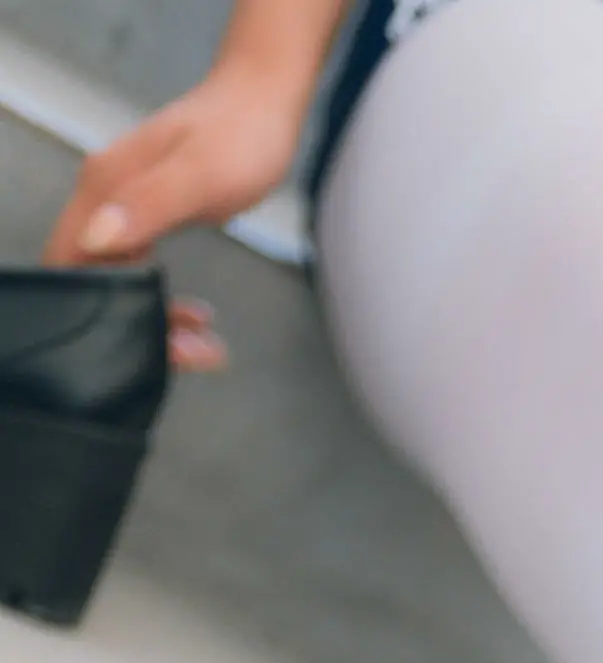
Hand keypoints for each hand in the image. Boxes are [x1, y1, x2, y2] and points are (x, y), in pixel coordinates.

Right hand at [41, 59, 305, 366]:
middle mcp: (103, 197)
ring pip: (115, 280)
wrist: (262, 101)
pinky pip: (138, 269)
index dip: (97, 311)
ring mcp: (123, 206)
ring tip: (201, 344)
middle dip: (130, 326)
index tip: (149, 340)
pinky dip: (162, 300)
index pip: (70, 264)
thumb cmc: (239, 135)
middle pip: (89, 280)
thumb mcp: (200, 176)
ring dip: (151, 319)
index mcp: (104, 187)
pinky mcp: (147, 215)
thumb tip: (98, 238)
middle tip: (191, 352)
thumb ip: (149, 205)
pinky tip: (197, 317)